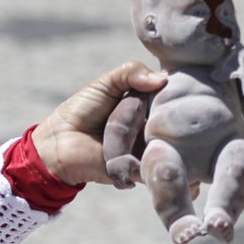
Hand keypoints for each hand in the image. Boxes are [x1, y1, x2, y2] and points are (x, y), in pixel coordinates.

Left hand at [33, 62, 168, 185]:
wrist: (58, 143)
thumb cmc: (80, 111)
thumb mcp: (106, 83)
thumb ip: (131, 72)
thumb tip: (164, 79)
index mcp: (149, 107)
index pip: (176, 100)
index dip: (180, 93)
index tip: (184, 88)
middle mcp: (153, 130)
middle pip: (179, 124)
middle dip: (175, 117)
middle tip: (168, 111)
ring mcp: (148, 151)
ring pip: (173, 146)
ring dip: (168, 138)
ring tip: (152, 129)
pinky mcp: (140, 171)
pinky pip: (157, 167)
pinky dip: (157, 159)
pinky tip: (152, 148)